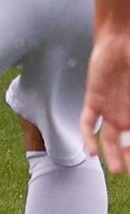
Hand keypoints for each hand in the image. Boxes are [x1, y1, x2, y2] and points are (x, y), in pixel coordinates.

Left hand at [80, 29, 129, 173]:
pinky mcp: (93, 99)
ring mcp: (109, 108)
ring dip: (111, 154)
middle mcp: (124, 114)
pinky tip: (91, 152)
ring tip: (117, 169)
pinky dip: (88, 137)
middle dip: (127, 158)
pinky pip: (87, 122)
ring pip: (107, 138)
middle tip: (128, 171)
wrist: (122, 42)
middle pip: (124, 143)